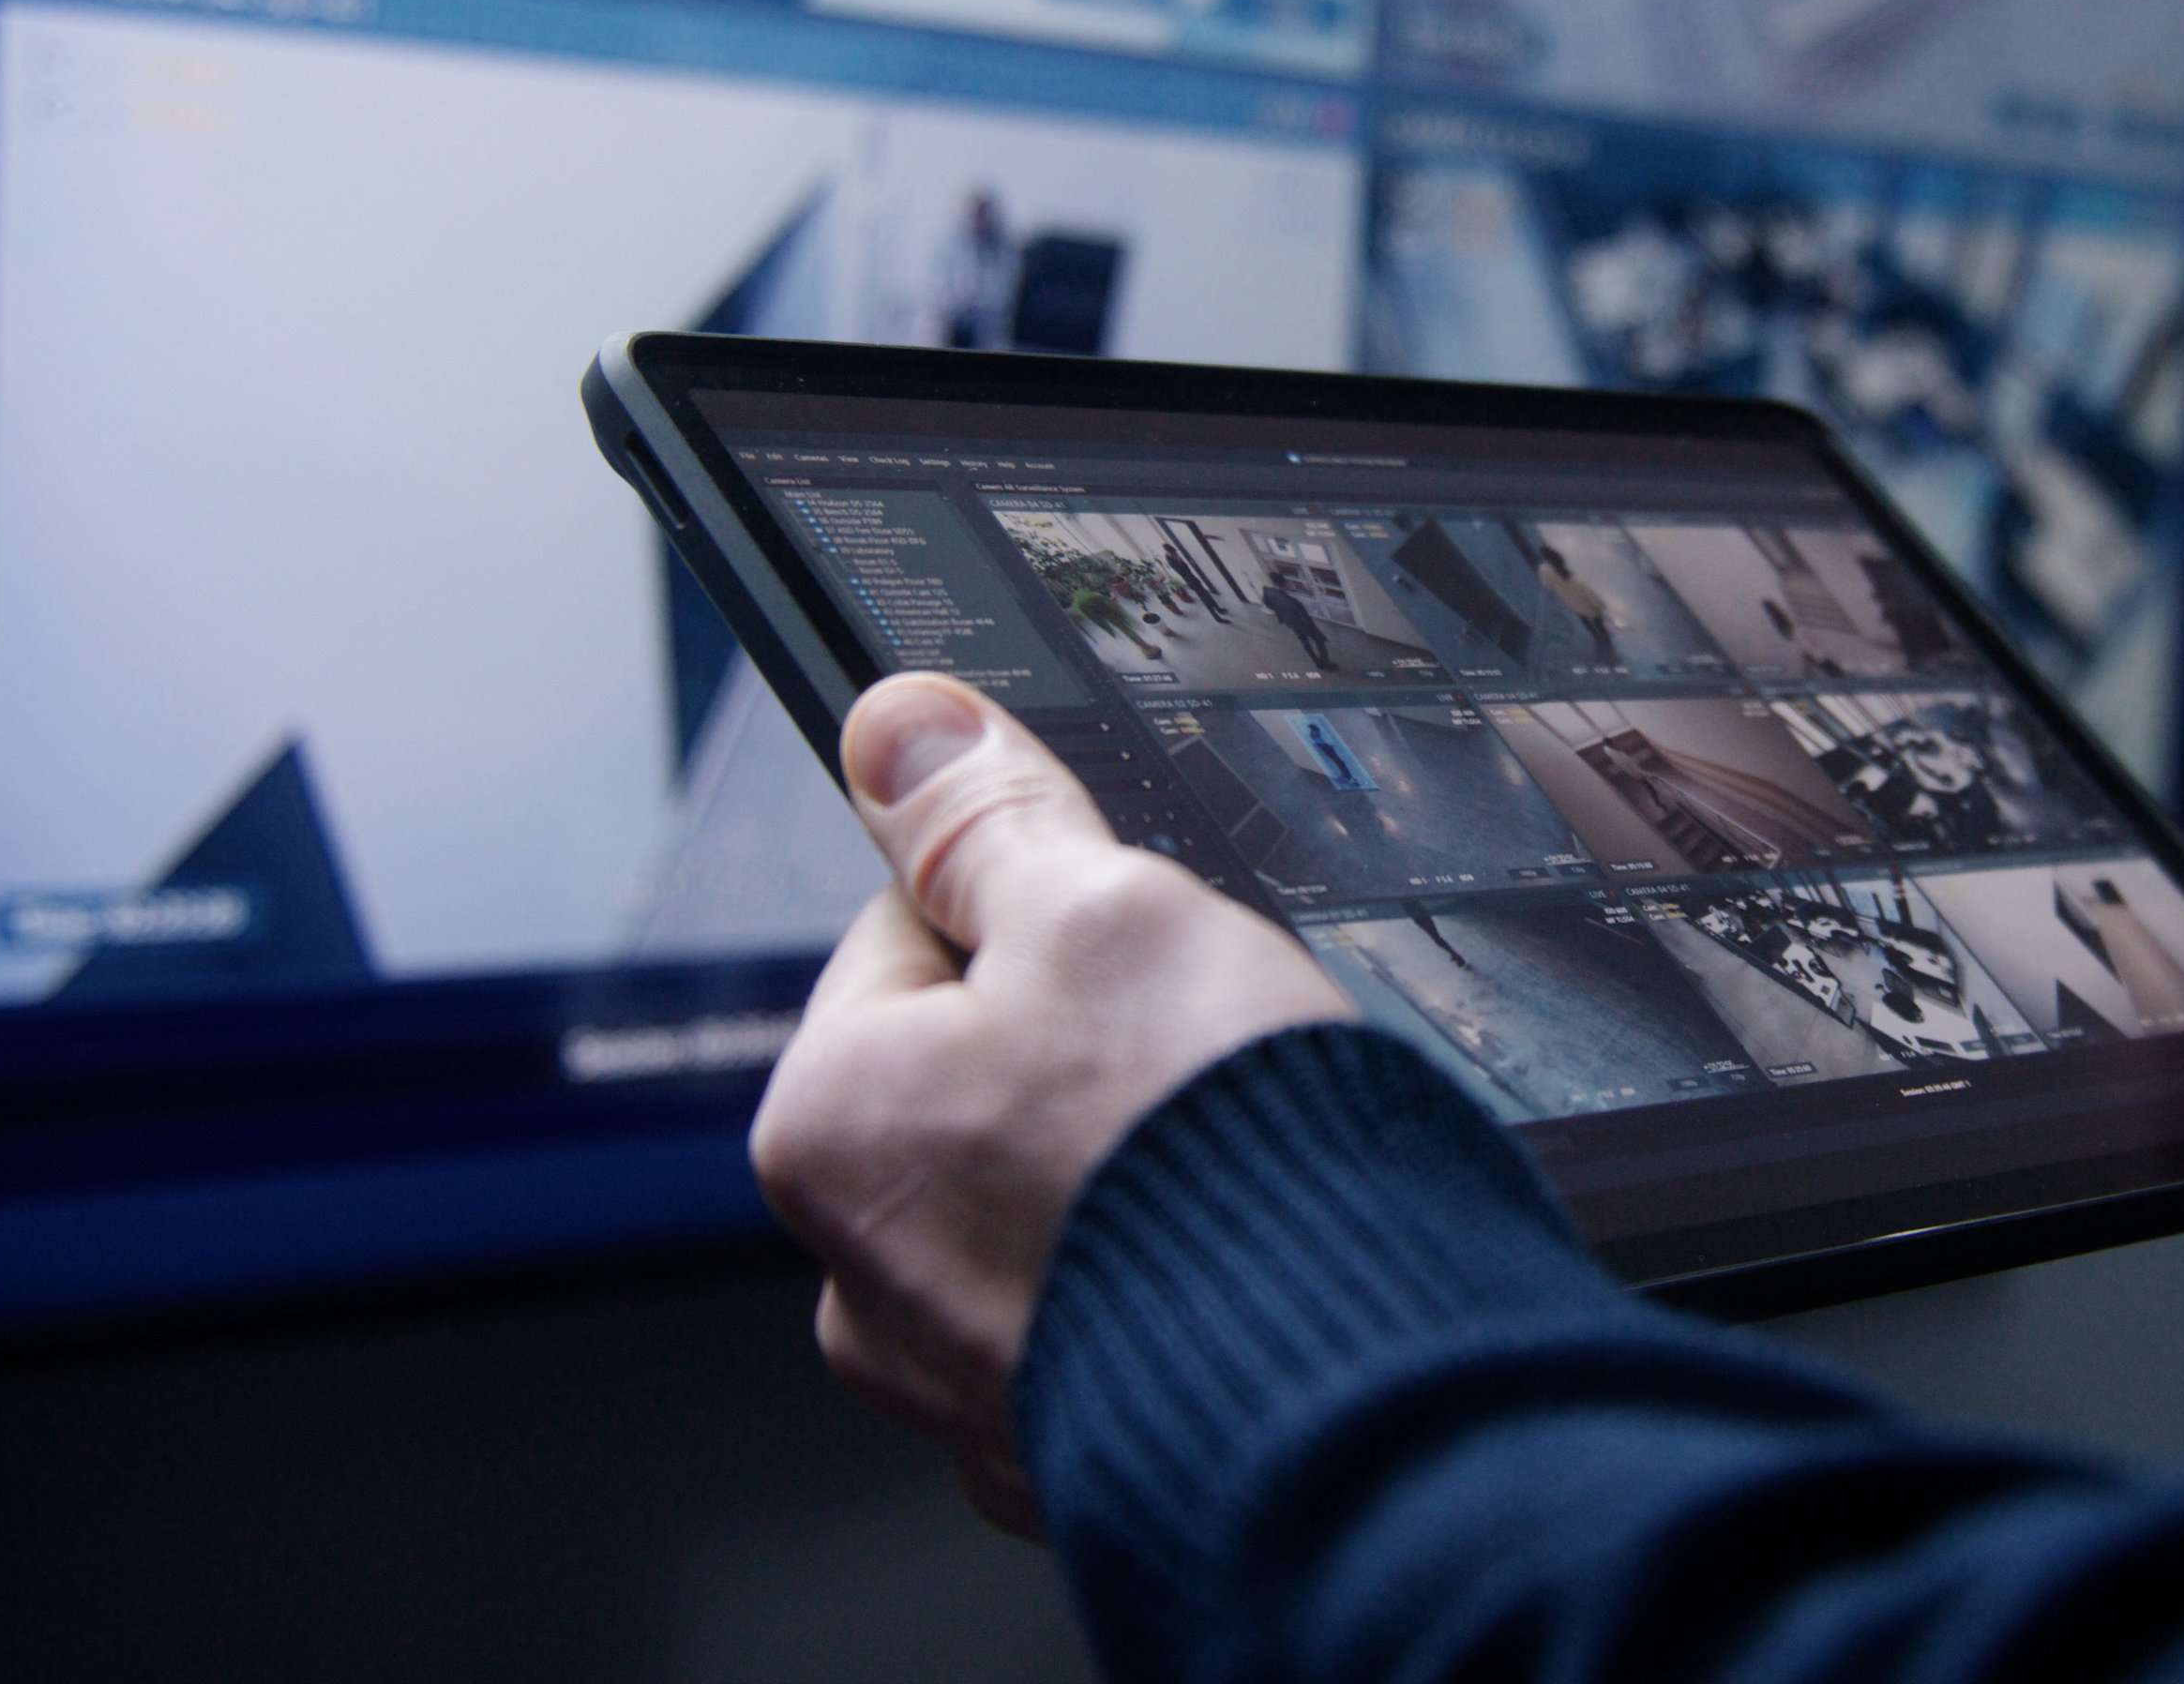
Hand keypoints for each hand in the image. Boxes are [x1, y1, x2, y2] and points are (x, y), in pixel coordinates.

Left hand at [749, 674, 1355, 1530]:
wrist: (1351, 1393)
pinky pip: (1115, 1327)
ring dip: (1133, 1177)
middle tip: (1201, 1051)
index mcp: (832, 1127)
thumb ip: (988, 819)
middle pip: (980, 1085)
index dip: (1042, 909)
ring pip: (1050, 1212)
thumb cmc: (1214, 1156)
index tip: (1130, 931)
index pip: (911, 938)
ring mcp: (964, 1392)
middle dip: (1090, 1055)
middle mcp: (862, 1282)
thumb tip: (897, 725)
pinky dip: (1174, 1289)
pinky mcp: (1073, 1459)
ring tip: (1240, 1163)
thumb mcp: (1108, 915)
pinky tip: (1250, 1263)